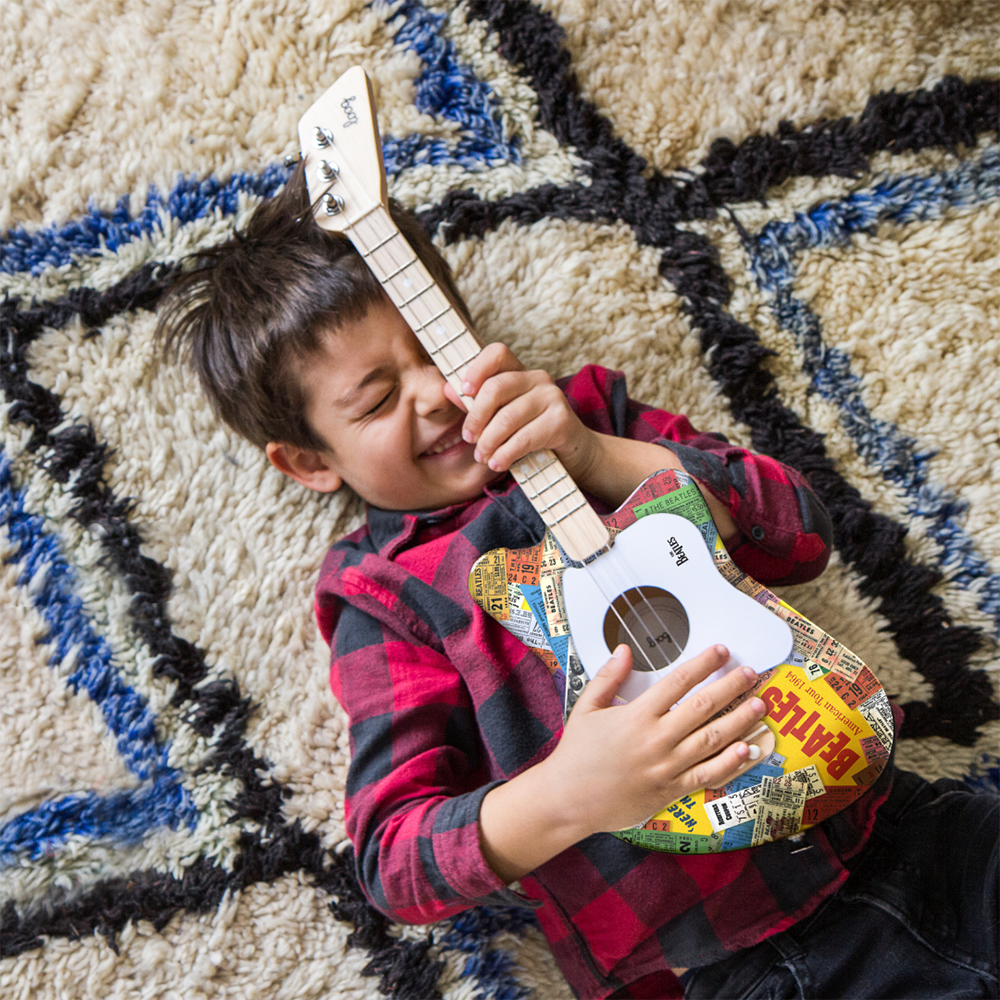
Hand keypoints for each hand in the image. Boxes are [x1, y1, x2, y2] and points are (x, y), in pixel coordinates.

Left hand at [443, 343, 598, 480]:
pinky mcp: (561, 421)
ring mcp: (552, 397)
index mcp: (520, 371)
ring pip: (507, 418)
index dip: (476, 368)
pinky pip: (524, 438)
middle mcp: (538, 378)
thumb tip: (447, 390)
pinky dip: (506, 454)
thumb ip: (477, 403)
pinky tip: (498, 463)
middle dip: (476, 417)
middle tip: (469, 438)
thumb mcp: (503, 415)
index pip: (497, 353)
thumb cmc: (532, 431)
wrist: (575, 452)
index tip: (464, 392)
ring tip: (483, 457)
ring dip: (489, 442)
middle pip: (496, 388)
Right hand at [542, 644, 768, 836]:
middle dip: (731, 687)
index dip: (703, 664)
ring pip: (712, 740)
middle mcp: (656, 739)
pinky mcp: (671, 790)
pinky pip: (707, 775)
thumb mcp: (586, 708)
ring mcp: (666, 766)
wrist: (568, 799)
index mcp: (636, 716)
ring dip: (740, 721)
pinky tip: (748, 750)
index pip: (678, 682)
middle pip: (703, 707)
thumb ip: (608, 677)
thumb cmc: (576, 754)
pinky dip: (730, 763)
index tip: (721, 652)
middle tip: (750, 673)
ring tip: (759, 706)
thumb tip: (624, 650)